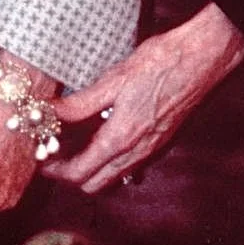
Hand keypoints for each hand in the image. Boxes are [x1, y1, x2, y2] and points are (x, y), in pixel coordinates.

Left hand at [44, 2, 243, 193]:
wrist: (202, 60)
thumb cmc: (160, 64)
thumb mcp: (112, 80)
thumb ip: (79, 104)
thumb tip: (50, 113)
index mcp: (121, 139)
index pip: (80, 173)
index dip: (56, 170)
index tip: (41, 158)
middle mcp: (138, 152)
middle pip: (95, 185)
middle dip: (71, 175)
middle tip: (54, 151)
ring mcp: (152, 150)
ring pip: (113, 177)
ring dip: (91, 168)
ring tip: (74, 143)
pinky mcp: (161, 142)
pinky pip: (130, 165)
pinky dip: (110, 160)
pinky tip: (102, 135)